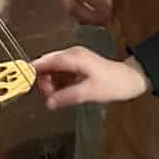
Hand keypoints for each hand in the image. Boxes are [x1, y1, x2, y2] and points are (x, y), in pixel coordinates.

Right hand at [32, 46, 150, 108]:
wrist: (132, 80)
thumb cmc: (113, 84)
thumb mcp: (90, 93)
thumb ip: (67, 97)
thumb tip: (49, 103)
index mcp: (73, 57)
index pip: (46, 61)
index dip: (34, 72)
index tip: (26, 85)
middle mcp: (72, 55)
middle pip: (47, 65)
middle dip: (44, 82)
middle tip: (50, 99)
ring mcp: (75, 60)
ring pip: (53, 70)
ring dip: (51, 84)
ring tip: (57, 99)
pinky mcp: (78, 66)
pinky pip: (61, 74)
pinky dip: (59, 84)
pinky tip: (64, 94)